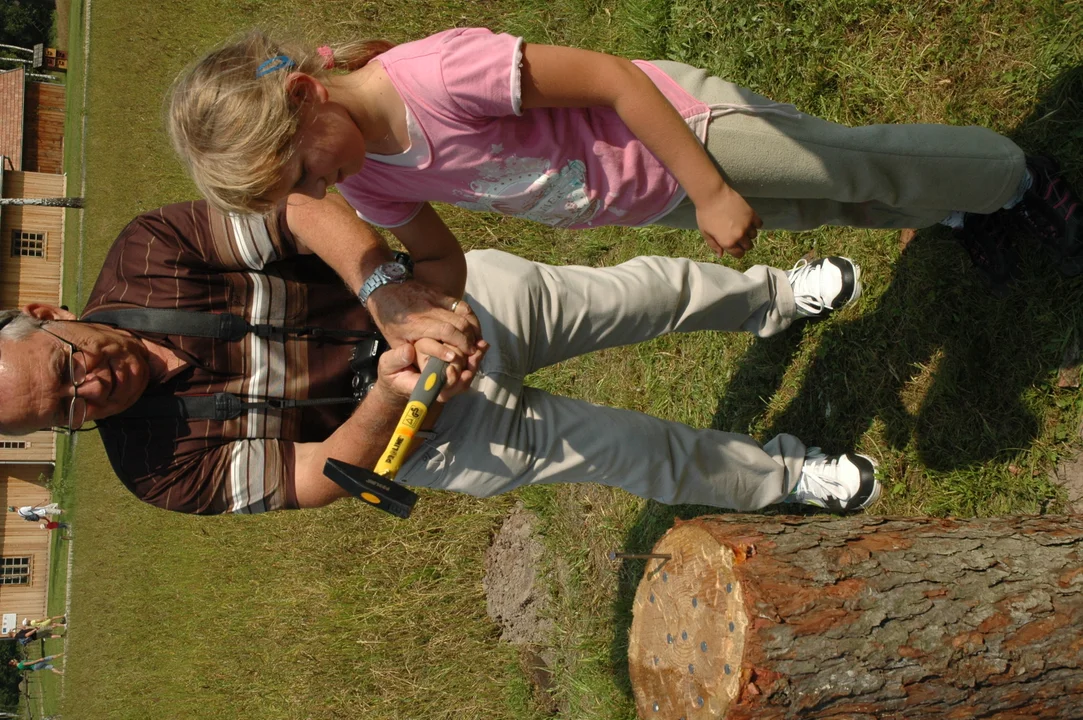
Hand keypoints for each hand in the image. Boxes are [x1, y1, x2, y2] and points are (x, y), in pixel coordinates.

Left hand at [366, 279, 483, 358]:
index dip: (458, 343)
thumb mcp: (395, 341)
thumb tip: (428, 368)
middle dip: (469, 339)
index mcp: (415, 323)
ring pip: (464, 312)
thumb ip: (413, 354)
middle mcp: (429, 309)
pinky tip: (473, 329)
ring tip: (475, 342)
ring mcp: (437, 298)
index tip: (463, 356)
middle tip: (472, 353)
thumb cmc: (390, 320)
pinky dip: (471, 318)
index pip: (445, 331)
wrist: (385, 289)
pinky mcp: (441, 293)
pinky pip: (462, 305)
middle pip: (459, 322)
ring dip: (474, 328)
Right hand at [374, 342, 484, 402]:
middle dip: (468, 370)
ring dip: (474, 363)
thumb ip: (396, 359)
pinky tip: (481, 346)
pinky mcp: (452, 374)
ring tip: (481, 348)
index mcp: (421, 388)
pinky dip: (474, 358)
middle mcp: (437, 388)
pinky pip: (466, 369)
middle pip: (458, 384)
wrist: (399, 377)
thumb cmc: (392, 372)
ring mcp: (446, 383)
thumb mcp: (388, 365)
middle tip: (474, 355)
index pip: (439, 390)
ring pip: (465, 377)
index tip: (452, 370)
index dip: (450, 382)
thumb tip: (408, 351)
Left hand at [695, 186, 761, 258]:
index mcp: (727, 242)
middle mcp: (739, 236)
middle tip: (739, 237)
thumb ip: (714, 245)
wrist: (712, 195)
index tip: (735, 247)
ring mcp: (747, 225)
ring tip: (743, 227)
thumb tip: (721, 255)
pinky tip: (749, 221)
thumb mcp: (706, 233)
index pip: (739, 254)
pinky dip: (756, 224)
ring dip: (749, 234)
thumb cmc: (705, 215)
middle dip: (744, 244)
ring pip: (754, 235)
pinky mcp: (752, 214)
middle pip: (748, 246)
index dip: (737, 252)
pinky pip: (759, 224)